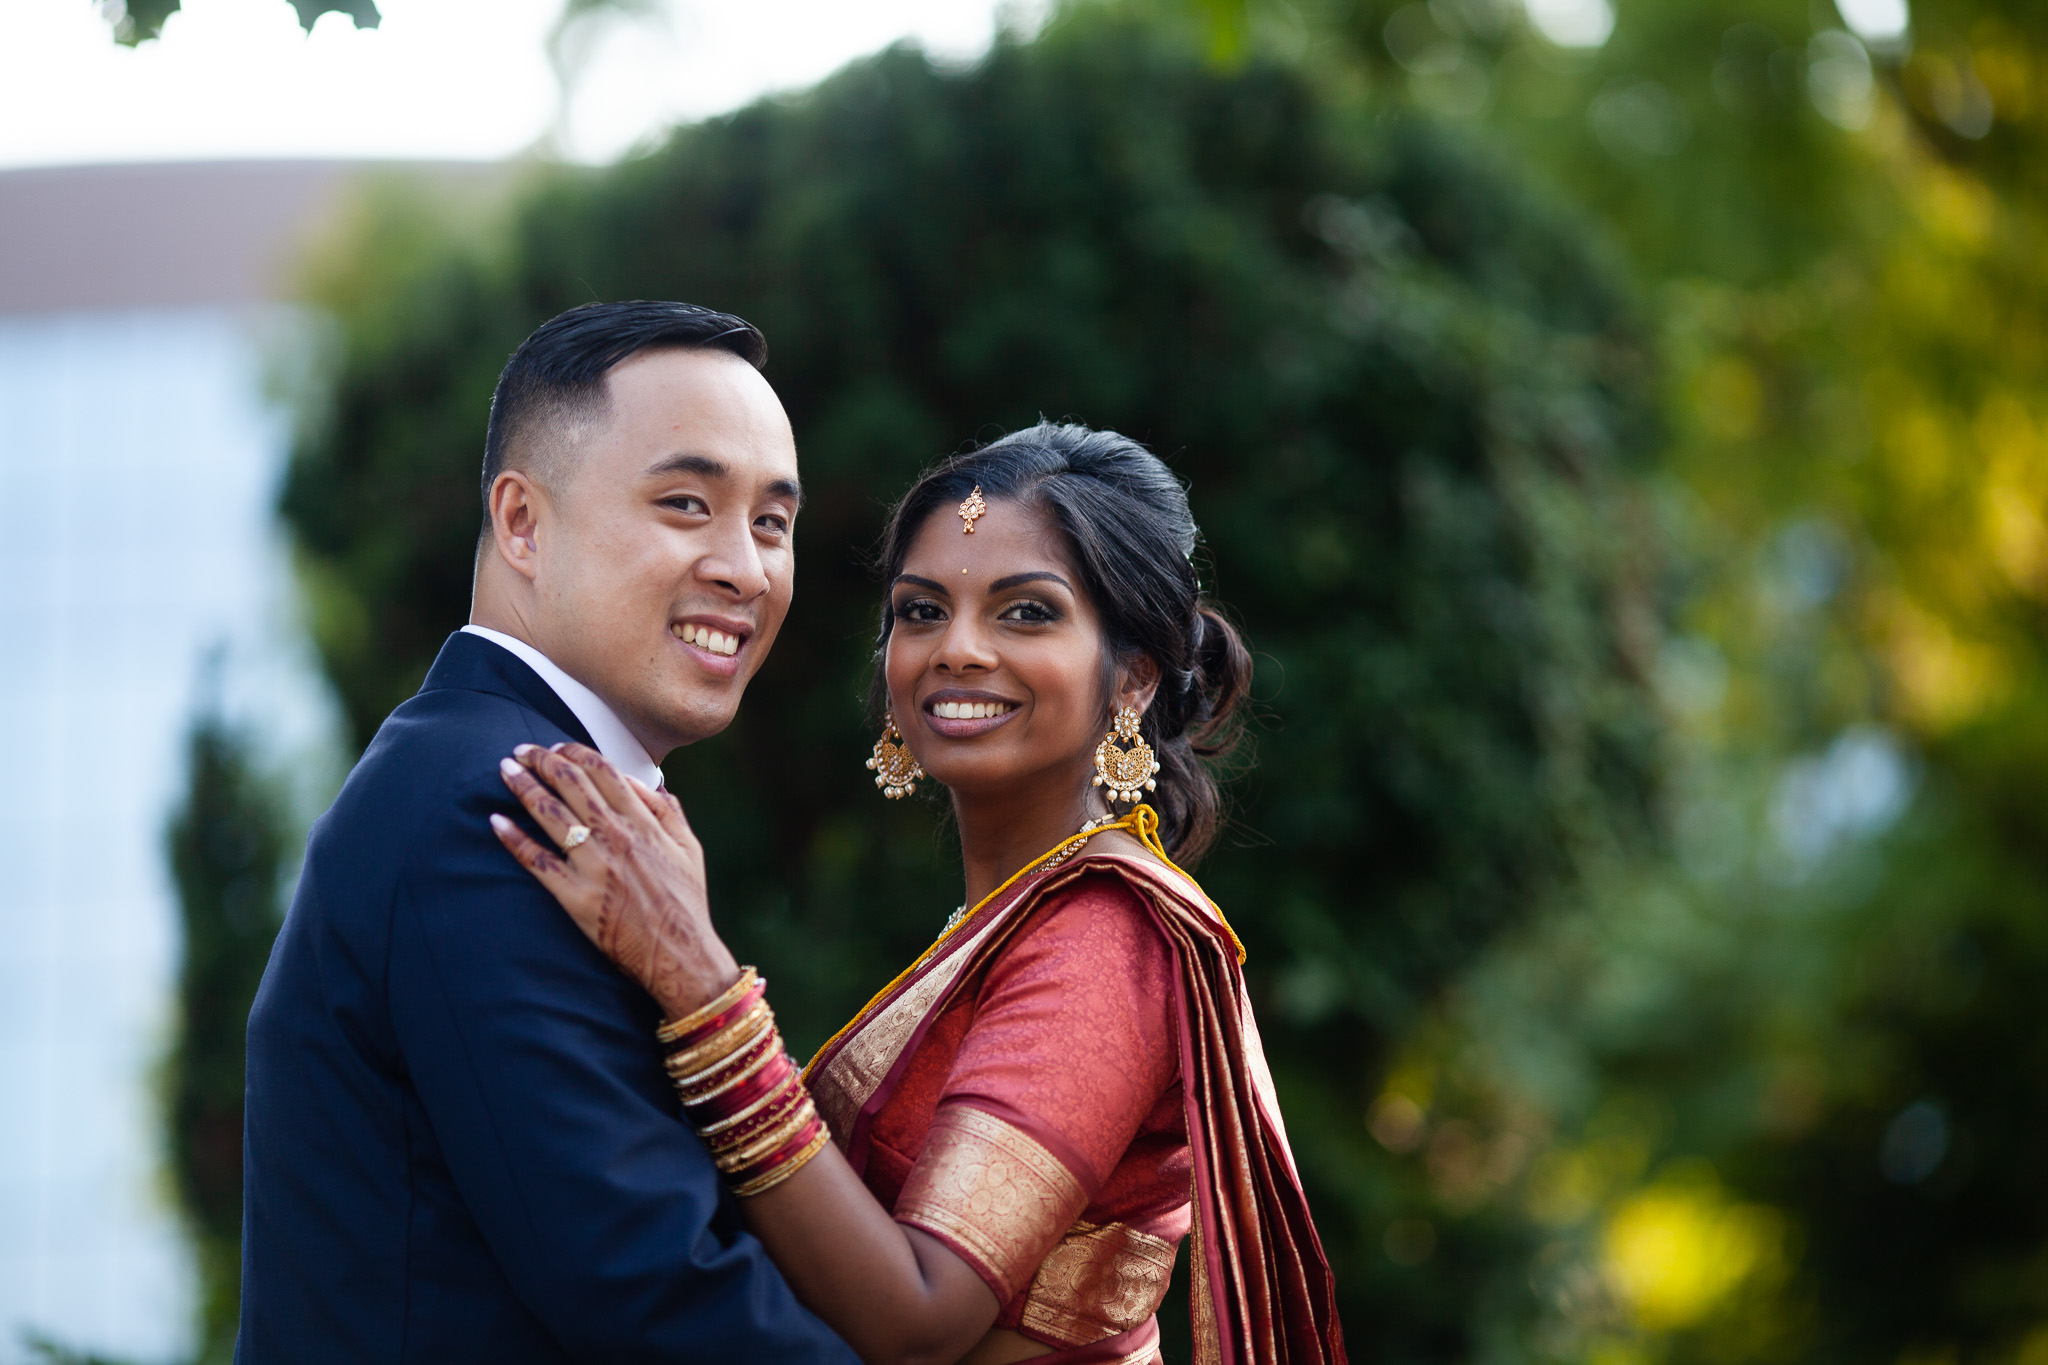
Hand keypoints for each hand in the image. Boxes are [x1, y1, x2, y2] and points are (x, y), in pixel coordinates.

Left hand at [490, 742, 739, 1018]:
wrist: (680, 954)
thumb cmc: (686, 903)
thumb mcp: (690, 850)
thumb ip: (670, 813)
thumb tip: (654, 784)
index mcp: (644, 822)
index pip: (603, 771)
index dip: (574, 752)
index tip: (556, 747)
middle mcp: (617, 837)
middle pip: (571, 784)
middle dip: (542, 760)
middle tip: (520, 751)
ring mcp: (595, 866)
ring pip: (551, 814)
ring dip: (523, 787)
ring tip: (504, 771)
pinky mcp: (576, 897)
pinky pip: (538, 862)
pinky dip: (514, 839)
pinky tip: (496, 822)